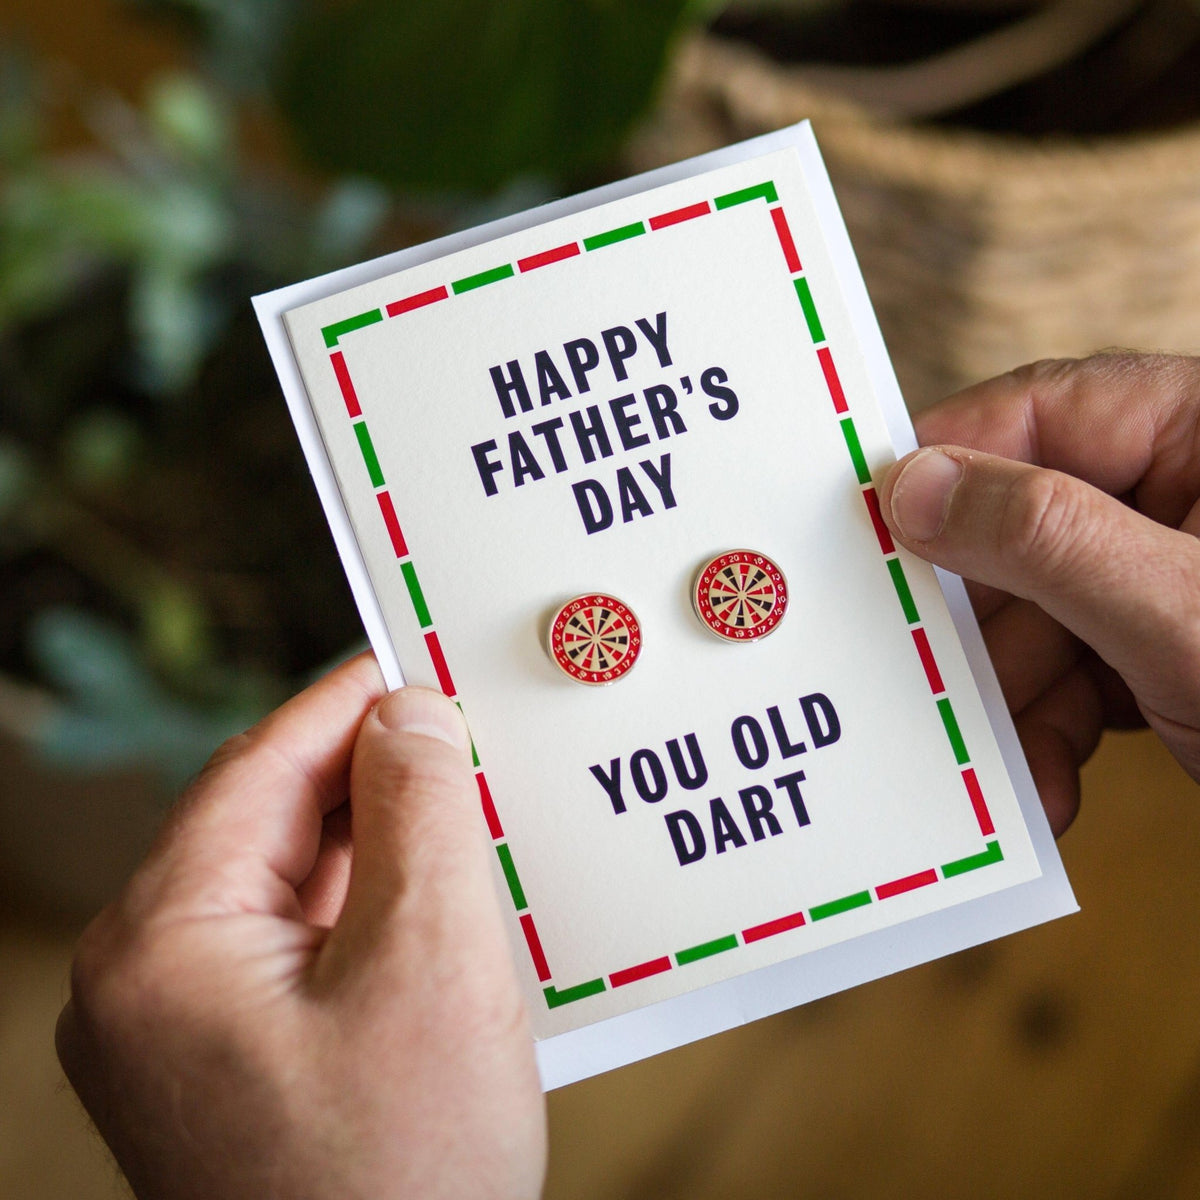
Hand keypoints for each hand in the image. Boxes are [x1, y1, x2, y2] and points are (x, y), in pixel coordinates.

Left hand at [56, 654, 546, 1199]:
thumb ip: (422, 812)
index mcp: (163, 945)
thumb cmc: (403, 1177)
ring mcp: (182, 1027)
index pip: (259, 769)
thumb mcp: (432, 964)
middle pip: (270, 823)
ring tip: (467, 812)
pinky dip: (367, 907)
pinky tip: (438, 899)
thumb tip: (413, 714)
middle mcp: (147, 979)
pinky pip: (298, 944)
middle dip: (372, 775)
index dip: (347, 702)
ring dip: (377, 843)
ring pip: (289, 882)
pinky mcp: (229, 1059)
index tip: (417, 658)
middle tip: (465, 737)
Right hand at [878, 354, 1199, 834]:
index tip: (863, 529)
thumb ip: (1048, 537)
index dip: (939, 469)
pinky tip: (1048, 782)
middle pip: (1016, 530)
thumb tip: (914, 485)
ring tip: (1015, 770)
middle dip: (980, 631)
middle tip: (931, 689)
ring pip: (1034, 614)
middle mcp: (1175, 491)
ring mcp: (1164, 572)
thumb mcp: (1188, 611)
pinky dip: (1049, 730)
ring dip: (1010, 702)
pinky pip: (1072, 670)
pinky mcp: (1162, 643)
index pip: (1033, 416)